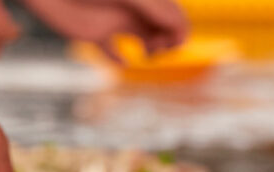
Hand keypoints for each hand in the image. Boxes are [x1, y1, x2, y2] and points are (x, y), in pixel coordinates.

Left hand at [23, 0, 187, 55]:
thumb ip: (155, 8)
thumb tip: (179, 29)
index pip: (173, 14)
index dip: (179, 29)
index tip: (172, 43)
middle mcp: (132, 8)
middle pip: (161, 27)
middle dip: (168, 40)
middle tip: (157, 49)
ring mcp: (114, 21)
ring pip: (142, 38)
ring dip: (152, 50)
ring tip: (147, 54)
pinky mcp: (94, 34)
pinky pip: (112, 50)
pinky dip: (119, 59)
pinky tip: (123, 62)